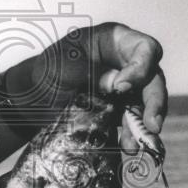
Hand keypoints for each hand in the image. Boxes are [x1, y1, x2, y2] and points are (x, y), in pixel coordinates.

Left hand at [10, 22, 167, 153]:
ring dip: (143, 124)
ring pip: (147, 103)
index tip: (122, 87)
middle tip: (151, 124)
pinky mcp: (121, 109)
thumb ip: (92, 71)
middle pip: (153, 78)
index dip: (141, 68)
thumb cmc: (46, 72)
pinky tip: (127, 147)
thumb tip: (119, 85)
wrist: (33, 99)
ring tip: (135, 144)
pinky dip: (131, 134)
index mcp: (114, 40)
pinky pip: (133, 121)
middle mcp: (126, 62)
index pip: (144, 48)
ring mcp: (126, 86)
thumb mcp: (63, 65)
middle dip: (154, 102)